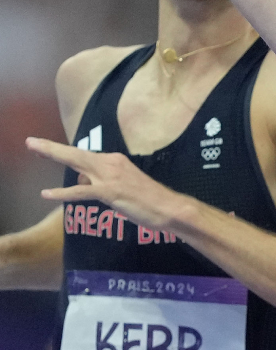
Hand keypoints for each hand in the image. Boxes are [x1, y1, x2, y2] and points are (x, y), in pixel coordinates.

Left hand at [26, 137, 192, 231]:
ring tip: (35, 149)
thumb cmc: (150, 200)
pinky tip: (47, 194)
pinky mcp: (111, 192)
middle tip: (30, 142)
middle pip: (76, 154)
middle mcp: (111, 164)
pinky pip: (82, 192)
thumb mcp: (123, 186)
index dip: (62, 151)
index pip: (84, 155)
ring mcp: (111, 177)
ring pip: (77, 164)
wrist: (171, 207)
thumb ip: (101, 181)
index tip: (43, 148)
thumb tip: (82, 180)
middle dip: (51, 147)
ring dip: (54, 155)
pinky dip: (63, 193)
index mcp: (115, 161)